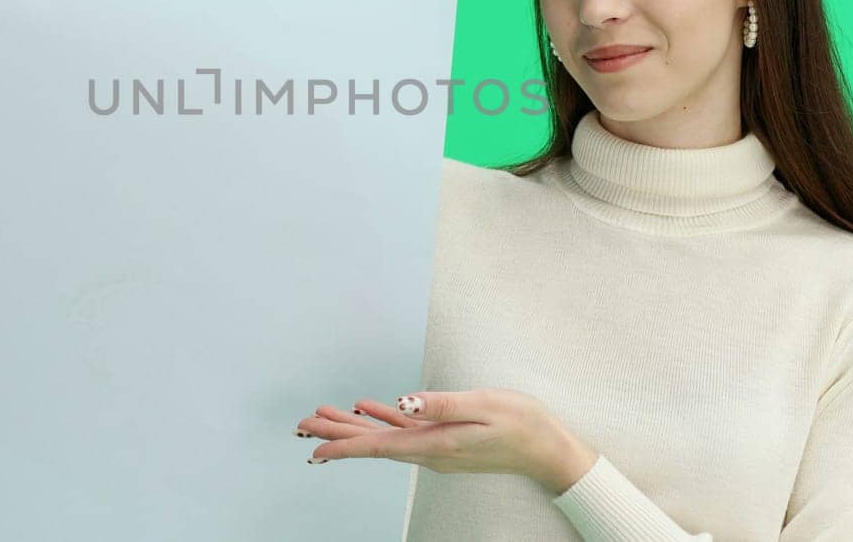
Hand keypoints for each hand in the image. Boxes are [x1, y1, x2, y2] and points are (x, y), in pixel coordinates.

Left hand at [295, 388, 597, 494]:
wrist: (550, 449)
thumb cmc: (523, 424)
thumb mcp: (484, 406)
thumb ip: (442, 404)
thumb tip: (402, 403)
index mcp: (435, 443)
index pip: (378, 446)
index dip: (343, 445)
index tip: (312, 448)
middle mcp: (430, 451)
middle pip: (373, 444)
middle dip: (336, 435)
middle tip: (301, 426)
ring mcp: (437, 447)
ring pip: (384, 438)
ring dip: (353, 427)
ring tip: (323, 417)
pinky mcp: (445, 440)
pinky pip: (404, 432)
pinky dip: (382, 421)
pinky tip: (369, 409)